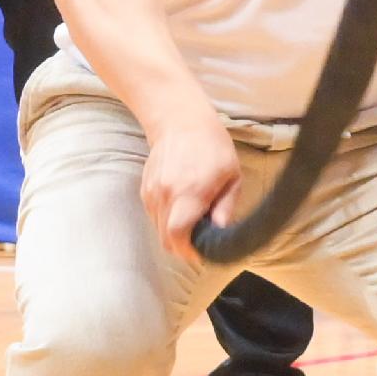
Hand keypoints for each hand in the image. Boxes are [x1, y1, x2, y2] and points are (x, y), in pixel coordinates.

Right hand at [138, 102, 244, 258]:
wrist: (180, 121)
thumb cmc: (212, 147)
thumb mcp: (231, 175)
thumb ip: (226, 207)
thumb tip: (221, 232)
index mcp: (189, 192)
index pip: (178, 235)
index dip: (188, 252)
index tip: (202, 254)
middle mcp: (166, 194)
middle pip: (166, 239)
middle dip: (183, 247)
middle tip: (201, 242)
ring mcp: (152, 192)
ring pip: (159, 229)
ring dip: (175, 234)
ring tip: (194, 220)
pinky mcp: (145, 189)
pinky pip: (154, 216)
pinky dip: (167, 220)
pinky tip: (182, 207)